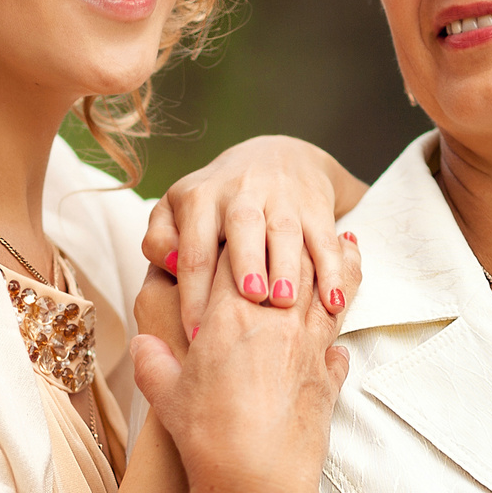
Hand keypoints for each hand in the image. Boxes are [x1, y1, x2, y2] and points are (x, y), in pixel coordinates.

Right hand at [131, 245, 350, 492]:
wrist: (257, 478)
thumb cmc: (207, 434)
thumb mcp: (166, 395)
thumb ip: (153, 362)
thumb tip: (141, 346)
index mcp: (231, 315)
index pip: (236, 258)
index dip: (238, 240)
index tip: (240, 227)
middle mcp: (277, 320)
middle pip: (291, 264)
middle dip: (294, 242)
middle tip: (300, 224)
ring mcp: (309, 347)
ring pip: (327, 293)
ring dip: (336, 269)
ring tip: (349, 247)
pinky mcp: (328, 378)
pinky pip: (340, 341)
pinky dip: (342, 326)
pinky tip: (342, 322)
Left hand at [143, 136, 365, 337]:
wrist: (275, 157)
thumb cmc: (214, 203)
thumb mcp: (176, 210)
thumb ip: (159, 239)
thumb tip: (169, 265)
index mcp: (200, 199)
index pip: (194, 250)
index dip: (193, 293)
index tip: (195, 335)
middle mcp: (239, 192)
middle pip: (242, 225)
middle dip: (246, 261)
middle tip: (250, 299)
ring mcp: (280, 196)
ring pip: (284, 229)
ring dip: (287, 264)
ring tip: (286, 301)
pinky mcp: (314, 205)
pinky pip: (324, 236)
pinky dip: (332, 267)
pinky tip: (332, 299)